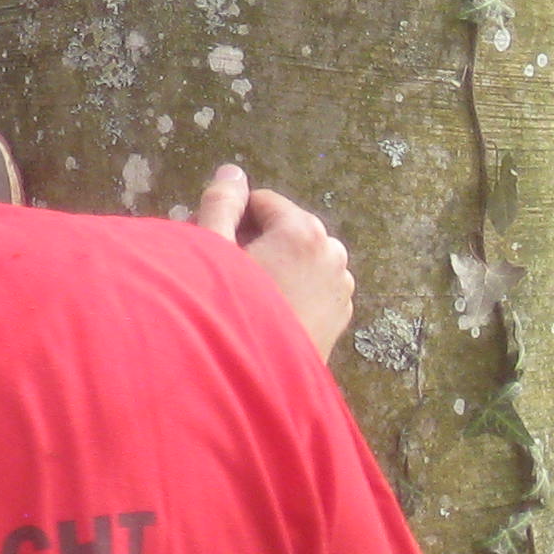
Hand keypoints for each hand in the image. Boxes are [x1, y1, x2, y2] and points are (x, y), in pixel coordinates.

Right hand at [196, 165, 352, 360]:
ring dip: (277, 267)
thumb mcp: (212, 251)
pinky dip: (293, 291)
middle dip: (258, 244)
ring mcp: (342, 288)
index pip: (263, 202)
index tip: (217, 250)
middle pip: (285, 230)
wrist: (251, 382)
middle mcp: (334, 254)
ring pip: (300, 259)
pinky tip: (269, 317)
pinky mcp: (341, 318)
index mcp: (304, 231)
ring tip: (249, 300)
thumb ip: (222, 204)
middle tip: (229, 278)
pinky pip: (313, 288)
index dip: (234, 220)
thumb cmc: (226, 311)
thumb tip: (232, 172)